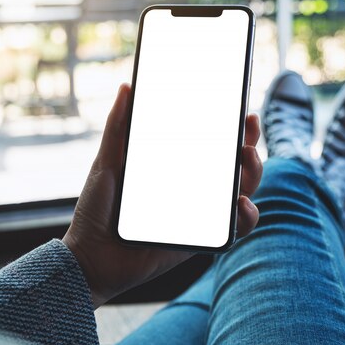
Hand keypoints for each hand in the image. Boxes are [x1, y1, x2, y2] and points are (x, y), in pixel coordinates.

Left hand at [63, 84, 262, 307]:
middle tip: (248, 131)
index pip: (212, 143)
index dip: (233, 127)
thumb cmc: (97, 209)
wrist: (90, 259)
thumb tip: (127, 86)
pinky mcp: (202, 239)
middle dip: (251, 144)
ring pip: (242, 190)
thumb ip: (118, 127)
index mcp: (176, 166)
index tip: (243, 110)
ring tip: (247, 160)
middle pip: (235, 164)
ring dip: (254, 173)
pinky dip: (247, 216)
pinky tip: (240, 204)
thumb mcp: (107, 163)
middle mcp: (193, 187)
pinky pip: (235, 228)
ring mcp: (200, 212)